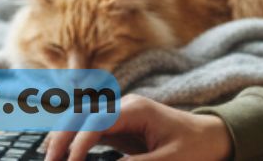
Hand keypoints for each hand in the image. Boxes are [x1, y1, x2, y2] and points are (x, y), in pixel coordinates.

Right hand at [44, 94, 233, 160]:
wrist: (213, 137)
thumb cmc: (196, 147)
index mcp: (136, 109)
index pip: (96, 120)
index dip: (79, 143)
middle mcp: (124, 107)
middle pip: (81, 113)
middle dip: (60, 135)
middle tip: (48, 160)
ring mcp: (121, 116)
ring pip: (81, 120)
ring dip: (63, 137)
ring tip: (50, 158)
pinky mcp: (121, 128)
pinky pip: (91, 131)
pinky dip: (75, 142)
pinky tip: (65, 156)